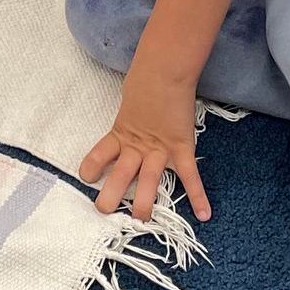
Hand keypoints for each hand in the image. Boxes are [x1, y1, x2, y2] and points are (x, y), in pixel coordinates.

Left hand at [79, 61, 209, 220]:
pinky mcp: (181, 147)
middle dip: (111, 194)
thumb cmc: (146, 81)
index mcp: (121, 134)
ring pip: (149, 180)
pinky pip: (190, 175)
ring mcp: (160, 149)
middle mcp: (138, 146)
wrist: (166, 70)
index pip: (99, 154)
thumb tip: (131, 124)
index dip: (91, 166)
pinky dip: (198, 195)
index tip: (85, 176)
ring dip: (144, 202)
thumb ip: (129, 120)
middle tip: (103, 209)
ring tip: (140, 219)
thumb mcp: (130, 103)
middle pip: (121, 174)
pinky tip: (204, 214)